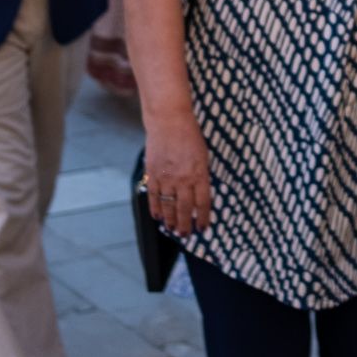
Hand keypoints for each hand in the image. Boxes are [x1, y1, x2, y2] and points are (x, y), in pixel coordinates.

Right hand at [144, 114, 212, 235]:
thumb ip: (202, 176)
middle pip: (185, 209)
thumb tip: (200, 196)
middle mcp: (183, 179)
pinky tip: (158, 217)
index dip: (204, 218)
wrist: (169, 121)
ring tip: (172, 230)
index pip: (203, 203)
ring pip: (169, 206)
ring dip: (171, 220)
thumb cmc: (190, 136)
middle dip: (186, 225)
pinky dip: (155, 208)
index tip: (203, 229)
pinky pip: (153, 196)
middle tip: (185, 235)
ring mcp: (167, 178)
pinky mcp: (153, 174)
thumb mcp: (203, 156)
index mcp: (200, 174)